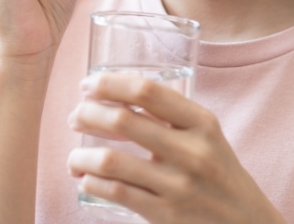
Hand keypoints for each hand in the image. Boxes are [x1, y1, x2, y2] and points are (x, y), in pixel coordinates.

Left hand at [68, 74, 285, 223]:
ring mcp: (179, 185)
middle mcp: (192, 150)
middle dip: (87, 114)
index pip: (147, 91)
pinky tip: (85, 177)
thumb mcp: (206, 134)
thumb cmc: (218, 170)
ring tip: (74, 154)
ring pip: (111, 161)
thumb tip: (116, 96)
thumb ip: (170, 114)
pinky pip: (116, 193)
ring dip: (81, 154)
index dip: (110, 83)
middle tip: (75, 117)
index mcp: (201, 122)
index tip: (88, 85)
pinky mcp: (166, 216)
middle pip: (123, 120)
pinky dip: (92, 182)